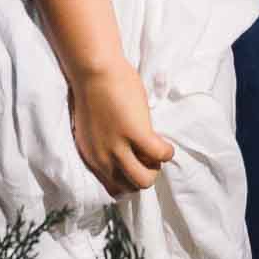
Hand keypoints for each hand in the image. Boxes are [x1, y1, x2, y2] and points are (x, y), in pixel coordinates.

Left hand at [69, 59, 175, 196]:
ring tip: (154, 149)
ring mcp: (119, 147)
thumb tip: (122, 153)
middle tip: (147, 155)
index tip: (136, 164)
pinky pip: (160, 155)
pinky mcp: (136, 133)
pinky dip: (167, 151)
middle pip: (130, 188)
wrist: (94, 69)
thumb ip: (104, 145)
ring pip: (144, 180)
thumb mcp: (93, 129)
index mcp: (91, 157)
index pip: (113, 188)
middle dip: (144, 174)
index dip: (130, 178)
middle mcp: (103, 157)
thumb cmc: (93, 91)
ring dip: (154, 167)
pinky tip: (164, 140)